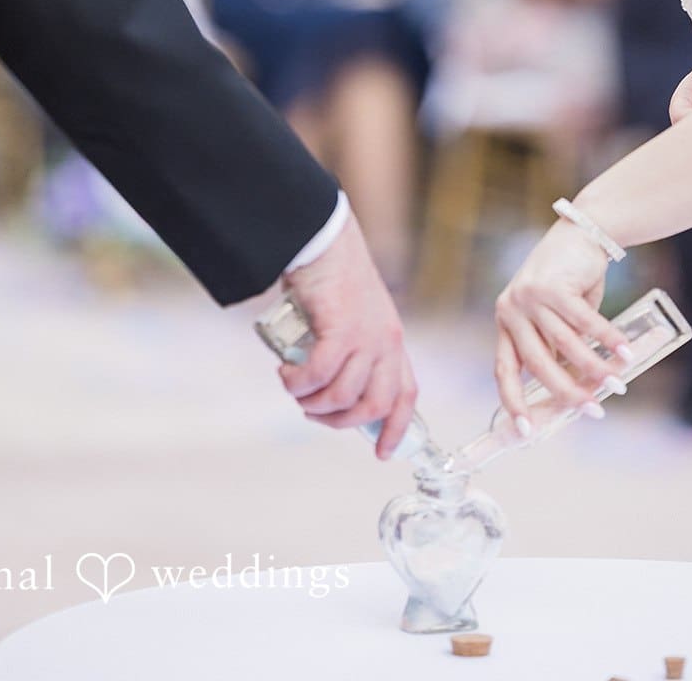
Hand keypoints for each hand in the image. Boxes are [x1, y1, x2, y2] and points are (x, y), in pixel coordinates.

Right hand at [279, 214, 416, 458]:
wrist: (324, 239)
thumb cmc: (332, 274)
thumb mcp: (353, 317)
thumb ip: (349, 349)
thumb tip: (325, 386)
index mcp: (392, 340)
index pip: (406, 393)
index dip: (397, 428)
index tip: (382, 453)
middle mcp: (386, 341)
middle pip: (374, 405)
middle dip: (341, 422)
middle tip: (313, 412)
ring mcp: (366, 335)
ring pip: (342, 395)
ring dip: (312, 403)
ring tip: (293, 389)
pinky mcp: (341, 328)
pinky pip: (319, 373)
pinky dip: (298, 383)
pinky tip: (285, 375)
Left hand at [494, 219, 630, 429]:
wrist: (579, 233)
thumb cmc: (569, 281)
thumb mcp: (554, 317)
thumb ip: (557, 348)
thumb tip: (576, 390)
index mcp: (506, 321)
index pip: (504, 370)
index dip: (514, 402)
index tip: (525, 431)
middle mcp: (512, 309)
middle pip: (538, 365)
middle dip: (567, 392)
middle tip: (594, 410)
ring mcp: (531, 297)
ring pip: (566, 345)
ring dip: (595, 368)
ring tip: (617, 383)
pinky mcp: (554, 286)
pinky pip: (585, 323)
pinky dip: (608, 340)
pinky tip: (626, 354)